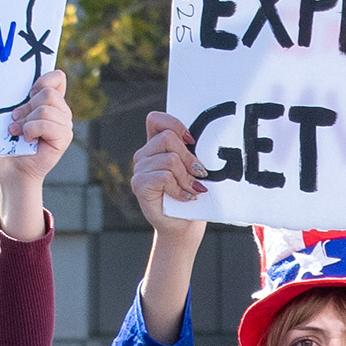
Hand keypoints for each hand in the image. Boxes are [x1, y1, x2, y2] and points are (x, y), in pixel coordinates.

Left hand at [0, 72, 70, 238]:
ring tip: (18, 132)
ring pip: (46, 109)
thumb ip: (26, 98)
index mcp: (52, 102)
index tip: (27, 94)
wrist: (13, 168)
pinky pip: (46, 124)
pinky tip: (27, 139)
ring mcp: (65, 125)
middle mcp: (62, 112)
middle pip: (49, 93)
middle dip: (27, 106)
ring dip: (26, 121)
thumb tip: (28, 86)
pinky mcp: (64, 138)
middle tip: (16, 120)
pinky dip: (31, 130)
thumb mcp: (16, 113)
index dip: (42, 81)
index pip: (57, 77)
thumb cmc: (11, 140)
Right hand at [132, 110, 209, 236]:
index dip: (174, 124)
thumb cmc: (192, 196)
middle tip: (200, 175)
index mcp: (156, 146)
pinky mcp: (139, 185)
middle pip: (168, 138)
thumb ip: (192, 152)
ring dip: (186, 177)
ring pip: (169, 159)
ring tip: (192, 190)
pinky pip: (164, 176)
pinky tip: (184, 197)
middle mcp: (144, 155)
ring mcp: (139, 169)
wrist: (183, 226)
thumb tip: (206, 140)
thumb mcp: (195, 169)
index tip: (191, 140)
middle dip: (189, 157)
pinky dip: (179, 188)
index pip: (155, 119)